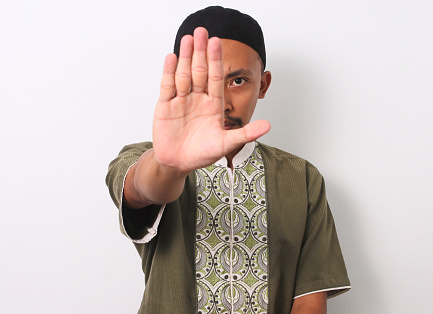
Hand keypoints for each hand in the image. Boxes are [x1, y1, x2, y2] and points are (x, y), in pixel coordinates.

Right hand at [152, 27, 269, 172]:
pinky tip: (172, 57)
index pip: (215, 78)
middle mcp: (197, 99)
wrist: (179, 163)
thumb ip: (245, 134)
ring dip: (186, 57)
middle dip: (200, 52)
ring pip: (184, 75)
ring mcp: (181, 101)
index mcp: (213, 105)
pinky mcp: (165, 107)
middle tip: (202, 31)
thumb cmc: (202, 154)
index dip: (215, 60)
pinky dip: (169, 72)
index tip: (217, 42)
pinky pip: (168, 86)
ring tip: (188, 38)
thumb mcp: (226, 144)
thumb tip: (268, 126)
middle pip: (199, 71)